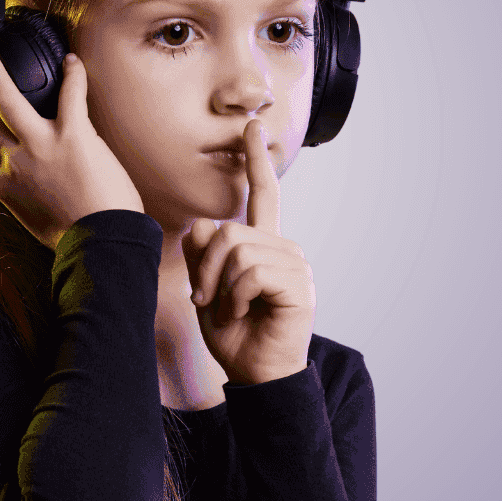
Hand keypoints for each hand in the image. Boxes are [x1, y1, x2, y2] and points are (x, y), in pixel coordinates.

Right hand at [0, 41, 144, 250]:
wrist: (100, 245)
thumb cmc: (72, 237)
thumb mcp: (31, 218)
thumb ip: (21, 193)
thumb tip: (23, 181)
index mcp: (2, 184)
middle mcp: (14, 161)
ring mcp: (41, 146)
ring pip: (6, 97)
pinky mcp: (74, 136)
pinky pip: (70, 94)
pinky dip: (73, 74)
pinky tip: (71, 60)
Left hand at [182, 119, 315, 384]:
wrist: (256, 374)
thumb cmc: (234, 334)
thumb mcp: (207, 289)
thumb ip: (202, 255)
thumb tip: (203, 225)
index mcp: (264, 245)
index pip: (262, 194)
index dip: (256, 161)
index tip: (252, 126)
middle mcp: (283, 248)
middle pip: (229, 231)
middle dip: (206, 268)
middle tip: (206, 299)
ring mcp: (295, 265)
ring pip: (238, 251)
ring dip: (220, 287)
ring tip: (227, 310)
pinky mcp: (299, 285)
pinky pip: (251, 273)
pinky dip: (235, 297)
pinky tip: (242, 314)